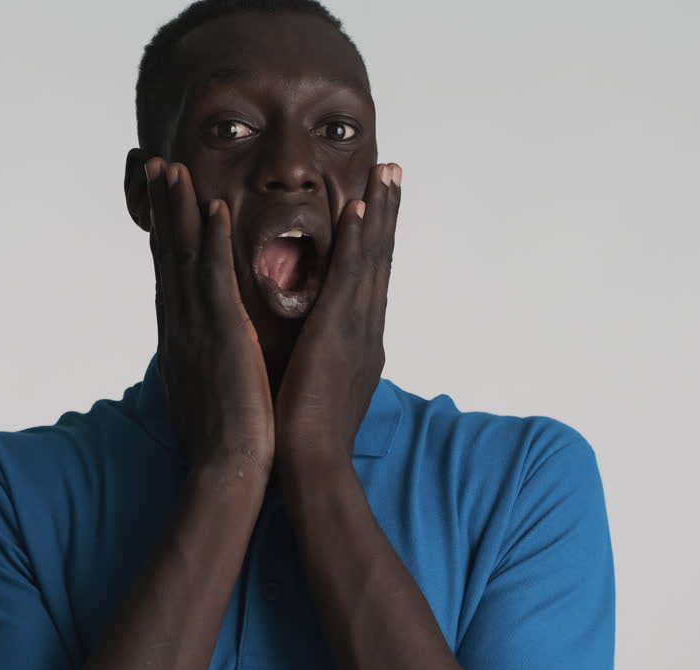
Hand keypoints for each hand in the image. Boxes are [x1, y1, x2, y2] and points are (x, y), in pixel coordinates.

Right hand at [144, 157, 275, 476]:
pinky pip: (213, 280)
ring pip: (183, 256)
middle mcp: (179, 322)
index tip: (156, 193)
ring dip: (178, 208)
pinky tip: (215, 208)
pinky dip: (212, 243)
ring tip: (172, 166)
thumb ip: (203, 355)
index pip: (168, 268)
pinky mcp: (220, 336)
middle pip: (166, 251)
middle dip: (159, 205)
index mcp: (180, 332)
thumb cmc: (223, 435)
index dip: (161, 227)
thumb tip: (202, 346)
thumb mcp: (206, 383)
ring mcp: (195, 327)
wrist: (226, 469)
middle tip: (150, 160)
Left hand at [274, 163, 401, 474]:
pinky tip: (358, 210)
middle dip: (386, 214)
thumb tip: (310, 352)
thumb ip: (318, 362)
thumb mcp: (317, 389)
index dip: (375, 240)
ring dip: (378, 212)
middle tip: (393, 171)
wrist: (312, 467)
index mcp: (358, 342)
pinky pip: (349, 279)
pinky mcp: (339, 334)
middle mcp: (366, 329)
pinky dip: (357, 243)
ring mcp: (358, 330)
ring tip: (386, 172)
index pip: (368, 280)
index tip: (376, 204)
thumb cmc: (306, 438)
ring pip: (372, 260)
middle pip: (380, 260)